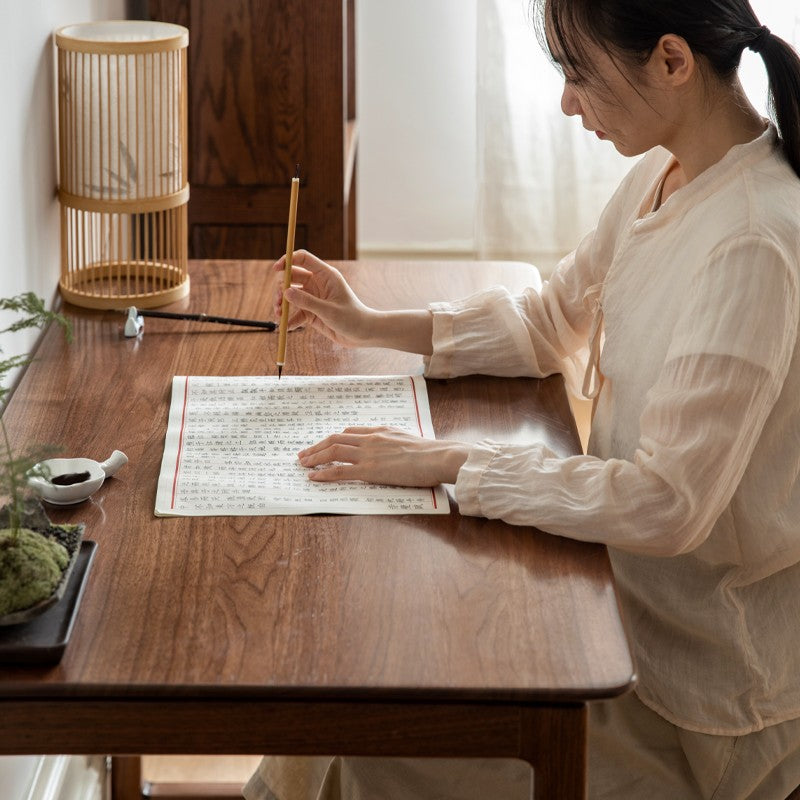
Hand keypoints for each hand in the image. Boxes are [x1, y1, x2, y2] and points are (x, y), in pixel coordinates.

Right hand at [273, 250, 375, 347]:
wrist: (363, 334)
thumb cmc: (352, 318)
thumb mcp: (328, 310)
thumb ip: (307, 302)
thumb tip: (285, 293)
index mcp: (326, 275)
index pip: (303, 259)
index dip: (288, 260)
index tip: (276, 269)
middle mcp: (318, 284)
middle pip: (292, 277)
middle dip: (281, 288)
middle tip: (278, 303)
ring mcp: (314, 298)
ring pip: (291, 296)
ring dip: (282, 304)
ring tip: (280, 316)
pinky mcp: (312, 312)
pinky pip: (296, 313)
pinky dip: (290, 320)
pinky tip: (287, 327)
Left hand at [298, 427, 469, 486]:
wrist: (437, 457)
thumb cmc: (429, 453)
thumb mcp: (406, 440)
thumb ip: (392, 442)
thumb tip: (388, 450)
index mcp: (380, 431)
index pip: (350, 432)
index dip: (333, 439)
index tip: (324, 445)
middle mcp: (370, 439)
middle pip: (335, 439)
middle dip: (317, 446)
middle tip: (303, 454)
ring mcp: (368, 454)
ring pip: (333, 451)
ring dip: (315, 457)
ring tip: (303, 464)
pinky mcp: (370, 470)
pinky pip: (340, 471)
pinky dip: (324, 473)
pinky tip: (314, 477)